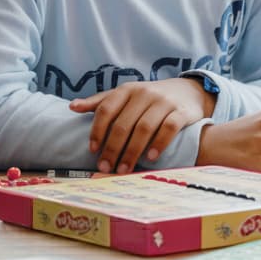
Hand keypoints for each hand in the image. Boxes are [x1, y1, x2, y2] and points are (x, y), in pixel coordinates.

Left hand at [69, 78, 215, 172]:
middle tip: (106, 167)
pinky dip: (158, 143)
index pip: (106, 109)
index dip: (97, 130)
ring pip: (144, 128)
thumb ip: (101, 102)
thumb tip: (72, 106)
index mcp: (127, 90)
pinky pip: (168, 128)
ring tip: (124, 169)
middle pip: (123, 123)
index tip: (92, 150)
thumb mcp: (126, 95)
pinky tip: (150, 158)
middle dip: (112, 148)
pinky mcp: (181, 112)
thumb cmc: (150, 98)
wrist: (188, 91)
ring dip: (132, 151)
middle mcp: (144, 94)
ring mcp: (163, 102)